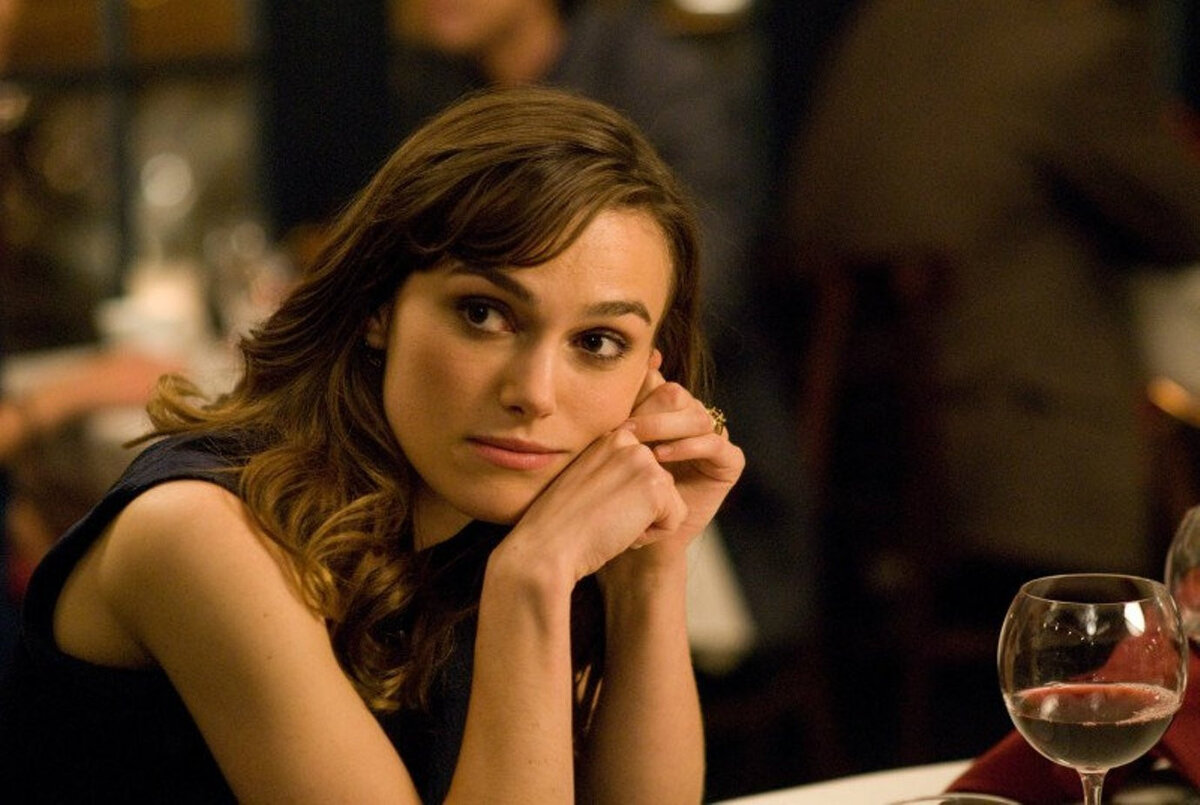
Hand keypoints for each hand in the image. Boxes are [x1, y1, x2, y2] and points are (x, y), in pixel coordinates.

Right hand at [504, 417, 689, 584]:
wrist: (546, 547)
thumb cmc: (562, 523)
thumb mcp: (589, 482)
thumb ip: (615, 471)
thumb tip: (642, 484)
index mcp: (611, 438)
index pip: (645, 474)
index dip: (626, 500)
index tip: (596, 506)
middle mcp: (629, 442)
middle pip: (661, 486)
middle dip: (640, 511)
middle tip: (603, 517)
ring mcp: (643, 461)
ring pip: (671, 503)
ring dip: (646, 524)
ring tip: (610, 524)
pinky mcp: (656, 487)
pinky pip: (675, 520)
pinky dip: (652, 537)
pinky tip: (622, 532)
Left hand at [608, 351, 744, 566]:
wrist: (634, 538)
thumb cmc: (618, 492)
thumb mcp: (615, 444)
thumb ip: (623, 405)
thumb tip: (640, 360)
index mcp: (667, 412)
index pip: (657, 384)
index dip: (638, 392)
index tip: (619, 411)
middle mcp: (692, 421)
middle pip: (676, 395)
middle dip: (648, 411)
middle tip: (625, 432)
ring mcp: (713, 439)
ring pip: (696, 415)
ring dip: (665, 428)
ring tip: (642, 447)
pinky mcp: (729, 462)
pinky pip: (715, 443)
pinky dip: (688, 446)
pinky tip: (663, 457)